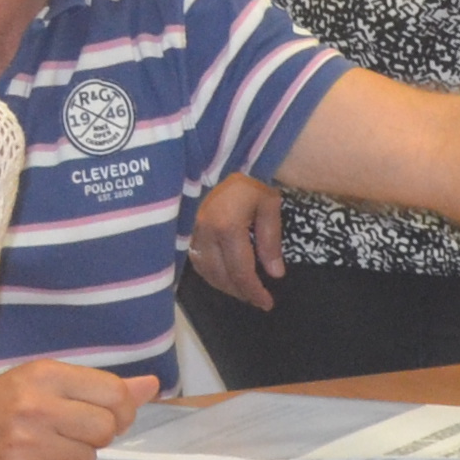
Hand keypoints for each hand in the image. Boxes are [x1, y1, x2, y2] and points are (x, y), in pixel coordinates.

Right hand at [0, 359, 157, 459]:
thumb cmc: (6, 402)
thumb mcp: (48, 380)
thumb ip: (102, 385)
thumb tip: (152, 386)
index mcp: (46, 376)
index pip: (114, 394)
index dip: (123, 409)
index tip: (112, 414)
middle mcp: (37, 409)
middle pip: (106, 429)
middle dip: (99, 433)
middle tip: (76, 429)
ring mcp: (26, 445)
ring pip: (88, 458)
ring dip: (78, 455)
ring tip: (51, 444)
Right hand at [188, 175, 287, 309]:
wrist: (222, 155)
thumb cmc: (250, 178)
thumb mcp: (268, 205)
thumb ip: (270, 241)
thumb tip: (275, 274)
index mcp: (226, 227)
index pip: (241, 271)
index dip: (254, 291)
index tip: (267, 303)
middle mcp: (203, 233)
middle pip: (221, 276)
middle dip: (240, 292)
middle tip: (257, 299)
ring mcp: (190, 231)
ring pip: (205, 271)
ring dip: (224, 285)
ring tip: (243, 289)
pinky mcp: (184, 228)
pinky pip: (195, 260)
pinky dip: (211, 272)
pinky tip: (224, 274)